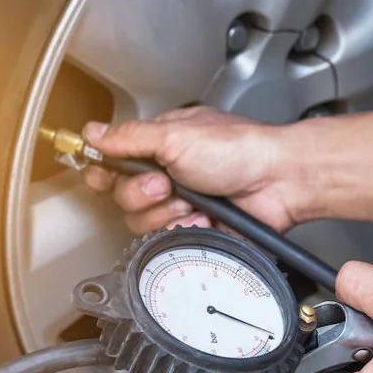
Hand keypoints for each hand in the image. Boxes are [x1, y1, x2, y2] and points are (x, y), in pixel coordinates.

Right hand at [81, 107, 299, 233]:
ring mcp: (181, 204)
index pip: (112, 162)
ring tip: (193, 201)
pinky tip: (203, 219)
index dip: (102, 172)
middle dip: (142, 194)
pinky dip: (185, 230)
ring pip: (142, 222)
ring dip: (166, 213)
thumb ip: (129, 137)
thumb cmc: (239, 149)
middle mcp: (167, 174)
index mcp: (159, 145)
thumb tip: (93, 132)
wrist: (279, 181)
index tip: (102, 176)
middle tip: (166, 184)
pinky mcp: (195, 229)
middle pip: (122, 198)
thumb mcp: (176, 135)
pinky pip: (169, 240)